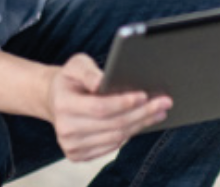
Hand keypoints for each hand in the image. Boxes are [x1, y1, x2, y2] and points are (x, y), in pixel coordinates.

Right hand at [44, 54, 172, 161]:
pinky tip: (144, 122)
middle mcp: (65, 129)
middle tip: (164, 102)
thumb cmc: (71, 79)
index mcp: (63, 105)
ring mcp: (71, 146)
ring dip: (141, 124)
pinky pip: (112, 146)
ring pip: (116, 137)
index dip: (124, 103)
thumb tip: (102, 82)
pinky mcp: (78, 155)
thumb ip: (89, 71)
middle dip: (142, 113)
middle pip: (113, 125)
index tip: (145, 95)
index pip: (99, 108)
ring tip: (160, 111)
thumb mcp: (77, 65)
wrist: (55, 99)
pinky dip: (130, 134)